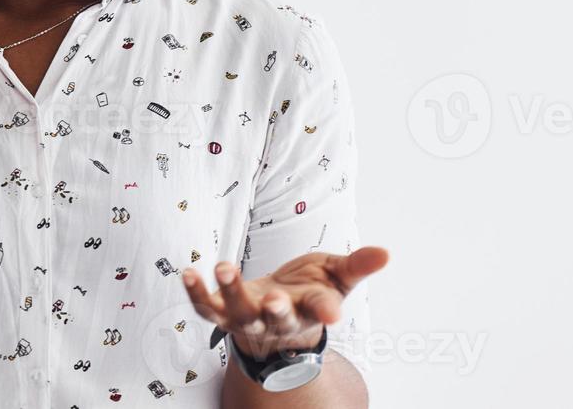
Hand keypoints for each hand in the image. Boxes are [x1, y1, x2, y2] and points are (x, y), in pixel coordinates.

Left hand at [181, 247, 388, 359]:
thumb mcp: (336, 277)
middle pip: (275, 318)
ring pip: (237, 312)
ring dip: (229, 292)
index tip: (333, 313)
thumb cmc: (308, 292)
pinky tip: (186, 273)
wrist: (278, 313)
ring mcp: (248, 319)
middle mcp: (277, 319)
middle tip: (273, 299)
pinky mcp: (223, 313)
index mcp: (309, 310)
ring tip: (223, 268)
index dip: (326, 311)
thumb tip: (385, 253)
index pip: (320, 309)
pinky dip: (196, 293)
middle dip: (274, 310)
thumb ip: (357, 265)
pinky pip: (206, 308)